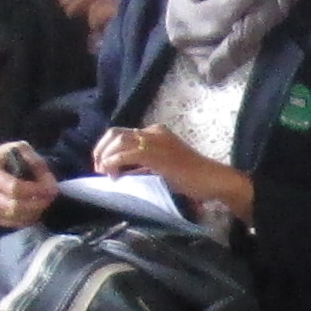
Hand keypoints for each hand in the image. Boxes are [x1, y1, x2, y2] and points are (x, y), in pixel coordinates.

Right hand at [0, 140, 59, 228]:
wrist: (3, 165)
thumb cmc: (13, 156)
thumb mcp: (23, 149)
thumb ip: (33, 160)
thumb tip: (43, 176)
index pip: (14, 188)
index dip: (35, 191)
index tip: (51, 188)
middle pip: (14, 206)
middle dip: (37, 203)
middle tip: (51, 197)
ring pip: (15, 217)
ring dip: (35, 211)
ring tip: (45, 201)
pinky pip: (12, 224)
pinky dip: (28, 219)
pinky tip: (36, 209)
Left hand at [93, 126, 252, 217]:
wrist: (212, 179)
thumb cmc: (192, 178)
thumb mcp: (162, 167)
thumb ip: (143, 165)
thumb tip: (120, 172)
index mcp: (155, 132)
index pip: (122, 133)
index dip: (107, 148)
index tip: (103, 165)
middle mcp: (153, 132)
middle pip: (115, 133)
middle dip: (101, 150)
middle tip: (99, 169)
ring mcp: (155, 141)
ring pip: (118, 141)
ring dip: (105, 157)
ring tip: (106, 173)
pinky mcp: (156, 154)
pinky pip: (126, 154)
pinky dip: (114, 163)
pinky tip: (113, 174)